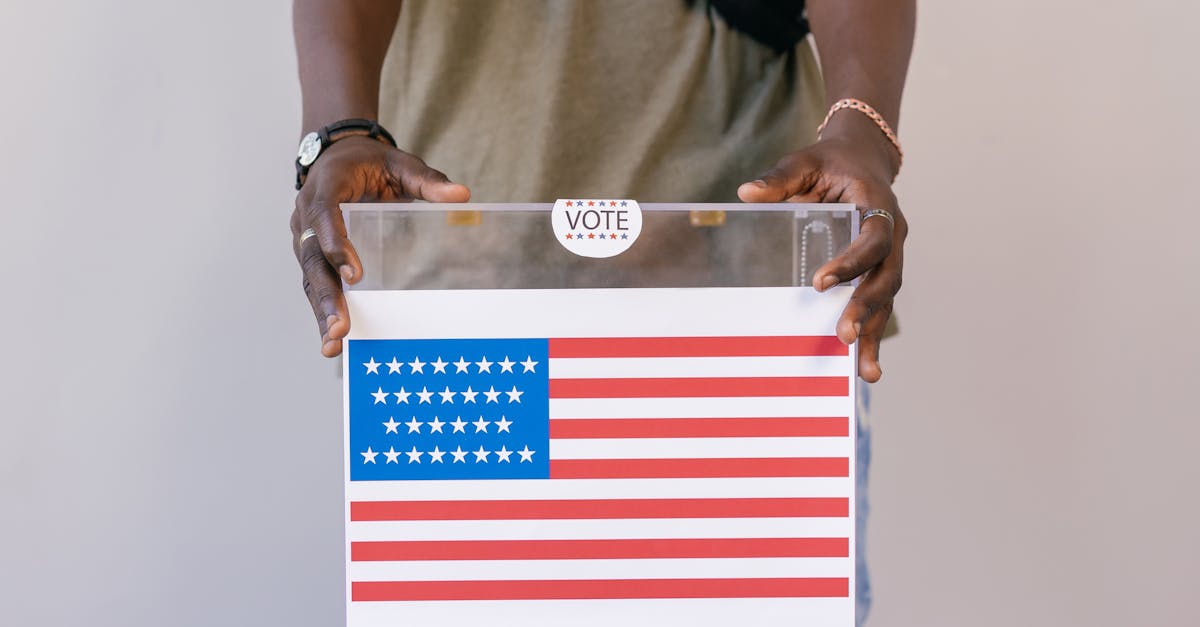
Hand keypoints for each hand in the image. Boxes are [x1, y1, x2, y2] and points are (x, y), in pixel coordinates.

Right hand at [290, 136, 470, 356]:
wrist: (337, 157)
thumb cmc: (369, 162)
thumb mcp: (400, 163)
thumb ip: (427, 180)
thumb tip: (462, 196)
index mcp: (326, 187)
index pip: (324, 217)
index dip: (336, 245)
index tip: (354, 276)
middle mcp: (306, 216)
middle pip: (312, 259)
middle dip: (326, 295)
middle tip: (341, 327)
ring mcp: (304, 239)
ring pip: (309, 278)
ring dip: (321, 311)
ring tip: (334, 343)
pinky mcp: (311, 256)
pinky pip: (314, 285)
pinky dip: (322, 311)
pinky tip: (332, 340)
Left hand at [738, 129, 906, 381]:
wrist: (861, 157)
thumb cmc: (830, 162)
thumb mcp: (804, 161)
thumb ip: (779, 178)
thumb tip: (746, 193)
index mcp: (877, 204)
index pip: (873, 238)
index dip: (851, 262)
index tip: (820, 283)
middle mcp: (893, 232)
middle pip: (887, 276)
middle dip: (866, 307)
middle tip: (844, 335)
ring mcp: (891, 255)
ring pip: (888, 297)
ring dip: (875, 333)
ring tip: (865, 370)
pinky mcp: (881, 270)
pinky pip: (879, 304)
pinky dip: (873, 333)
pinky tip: (864, 365)